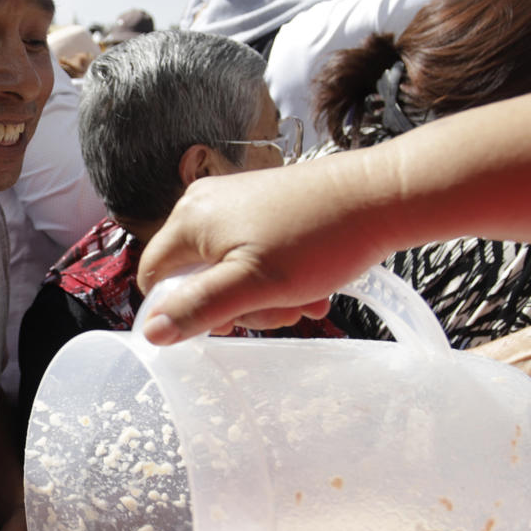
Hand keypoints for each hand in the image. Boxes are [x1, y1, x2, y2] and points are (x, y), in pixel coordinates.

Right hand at [137, 160, 389, 343]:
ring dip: (264, 296)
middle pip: (195, 276)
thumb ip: (198, 308)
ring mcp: (235, 203)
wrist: (380, 197)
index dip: (182, 311)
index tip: (227, 325)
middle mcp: (204, 205)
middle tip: (278, 312)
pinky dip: (277, 276)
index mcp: (190, 220)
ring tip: (303, 300)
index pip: (154, 278)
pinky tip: (310, 285)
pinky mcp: (263, 205)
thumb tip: (149, 332)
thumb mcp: (252, 285)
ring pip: (229, 269)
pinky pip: (253, 253)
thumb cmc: (317, 239)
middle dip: (236, 305)